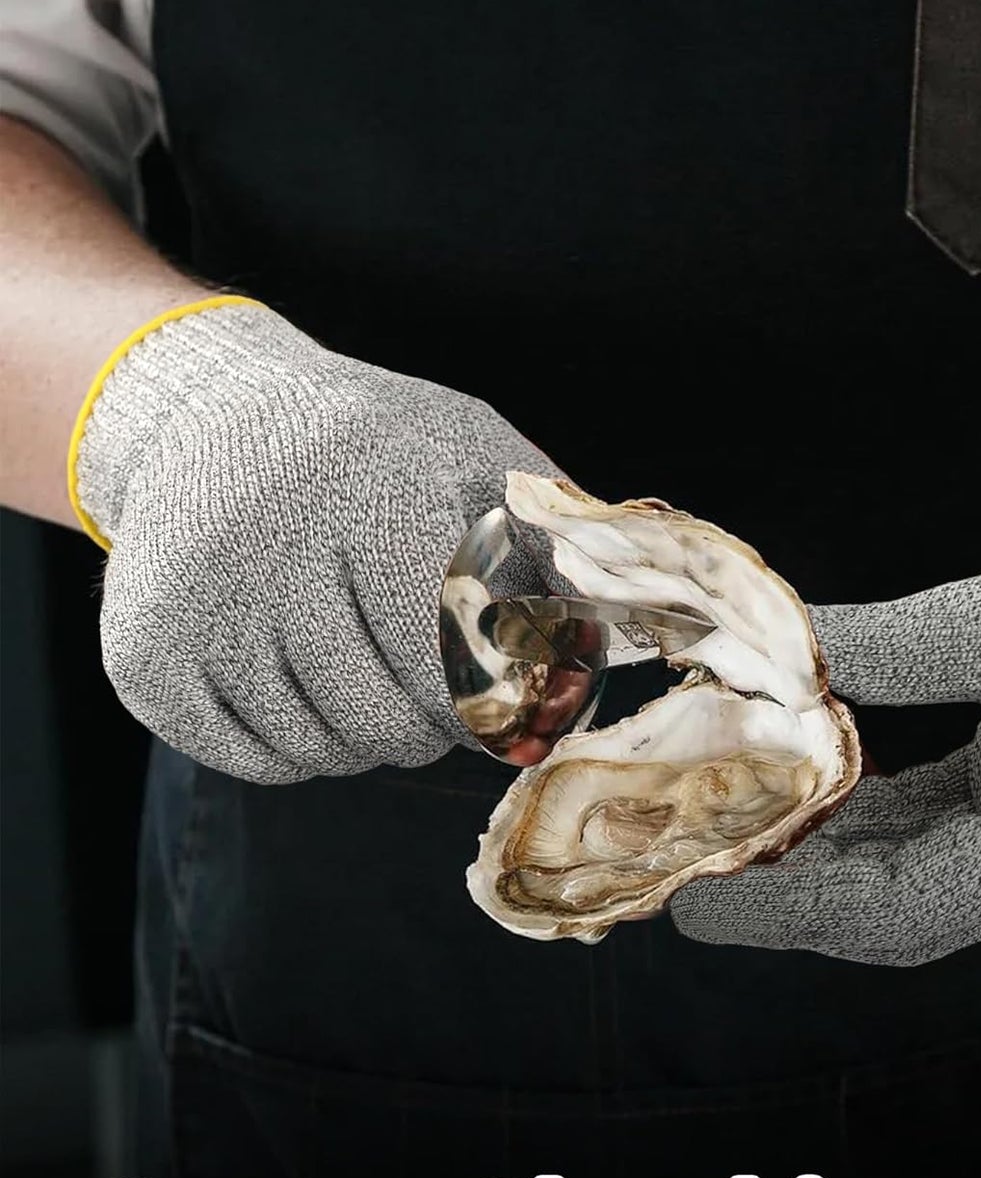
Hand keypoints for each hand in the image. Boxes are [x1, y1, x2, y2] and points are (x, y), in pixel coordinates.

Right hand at [73, 298, 559, 781]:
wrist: (207, 416)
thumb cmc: (371, 444)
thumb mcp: (471, 447)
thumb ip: (552, 534)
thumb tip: (640, 625)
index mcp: (373, 489)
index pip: (456, 651)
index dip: (496, 698)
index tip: (515, 705)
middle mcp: (273, 543)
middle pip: (389, 716)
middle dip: (438, 728)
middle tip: (448, 704)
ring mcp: (199, 603)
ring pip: (325, 750)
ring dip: (373, 740)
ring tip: (376, 684)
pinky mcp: (144, 654)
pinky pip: (256, 762)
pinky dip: (303, 752)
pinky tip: (312, 693)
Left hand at [670, 426, 980, 964]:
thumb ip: (900, 643)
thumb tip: (785, 649)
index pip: (903, 912)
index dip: (795, 916)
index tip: (700, 904)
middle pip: (896, 901)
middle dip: (794, 892)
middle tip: (693, 868)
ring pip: (906, 852)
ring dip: (821, 842)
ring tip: (729, 821)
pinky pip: (926, 798)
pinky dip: (859, 793)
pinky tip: (804, 766)